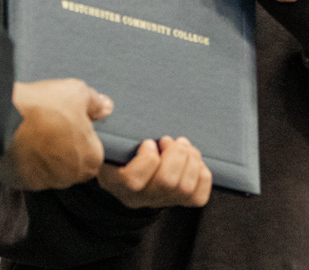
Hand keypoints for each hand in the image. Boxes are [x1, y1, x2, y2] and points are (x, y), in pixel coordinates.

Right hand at [3, 79, 110, 189]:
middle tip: (51, 128)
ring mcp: (45, 183)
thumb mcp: (76, 92)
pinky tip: (20, 144)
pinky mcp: (22, 183)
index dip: (83, 139)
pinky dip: (27, 162)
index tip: (71, 125)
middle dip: (65, 150)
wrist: (2, 121)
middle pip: (73, 165)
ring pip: (51, 171)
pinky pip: (29, 173)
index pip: (94, 153)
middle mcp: (71, 177)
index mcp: (91, 159)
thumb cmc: (44, 107)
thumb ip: (95, 102)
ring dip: (46, 158)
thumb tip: (105, 108)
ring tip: (33, 134)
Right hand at [97, 137, 212, 208]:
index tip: (148, 142)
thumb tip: (108, 103)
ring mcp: (161, 202)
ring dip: (190, 159)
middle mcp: (139, 198)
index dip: (147, 159)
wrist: (125, 176)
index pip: (133, 180)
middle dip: (175, 154)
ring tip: (182, 145)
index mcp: (116, 183)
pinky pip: (198, 197)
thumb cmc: (117, 149)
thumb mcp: (106, 140)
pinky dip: (201, 174)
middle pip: (167, 182)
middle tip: (168, 139)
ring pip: (185, 188)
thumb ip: (108, 126)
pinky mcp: (180, 203)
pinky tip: (192, 160)